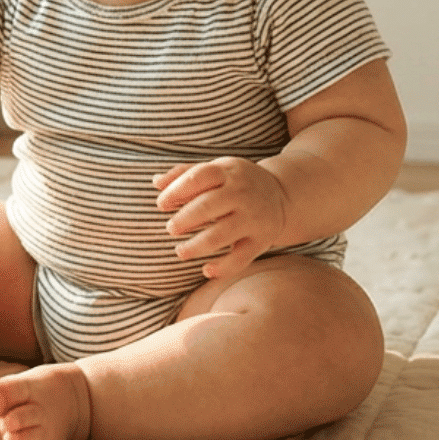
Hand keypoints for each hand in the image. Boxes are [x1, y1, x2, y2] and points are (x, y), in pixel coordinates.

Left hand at [152, 157, 288, 278]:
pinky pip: (242, 258)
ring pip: (222, 235)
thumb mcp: (216, 169)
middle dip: (185, 219)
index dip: (176, 190)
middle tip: (170, 229)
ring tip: (180, 252)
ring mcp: (253, 218)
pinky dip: (224, 267)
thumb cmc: (236, 182)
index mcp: (228, 172)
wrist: (282, 195)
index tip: (161, 204)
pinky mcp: (262, 240)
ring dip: (197, 246)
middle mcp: (242, 194)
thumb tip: (156, 182)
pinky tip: (206, 270)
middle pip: (208, 206)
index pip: (199, 176)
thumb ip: (185, 173)